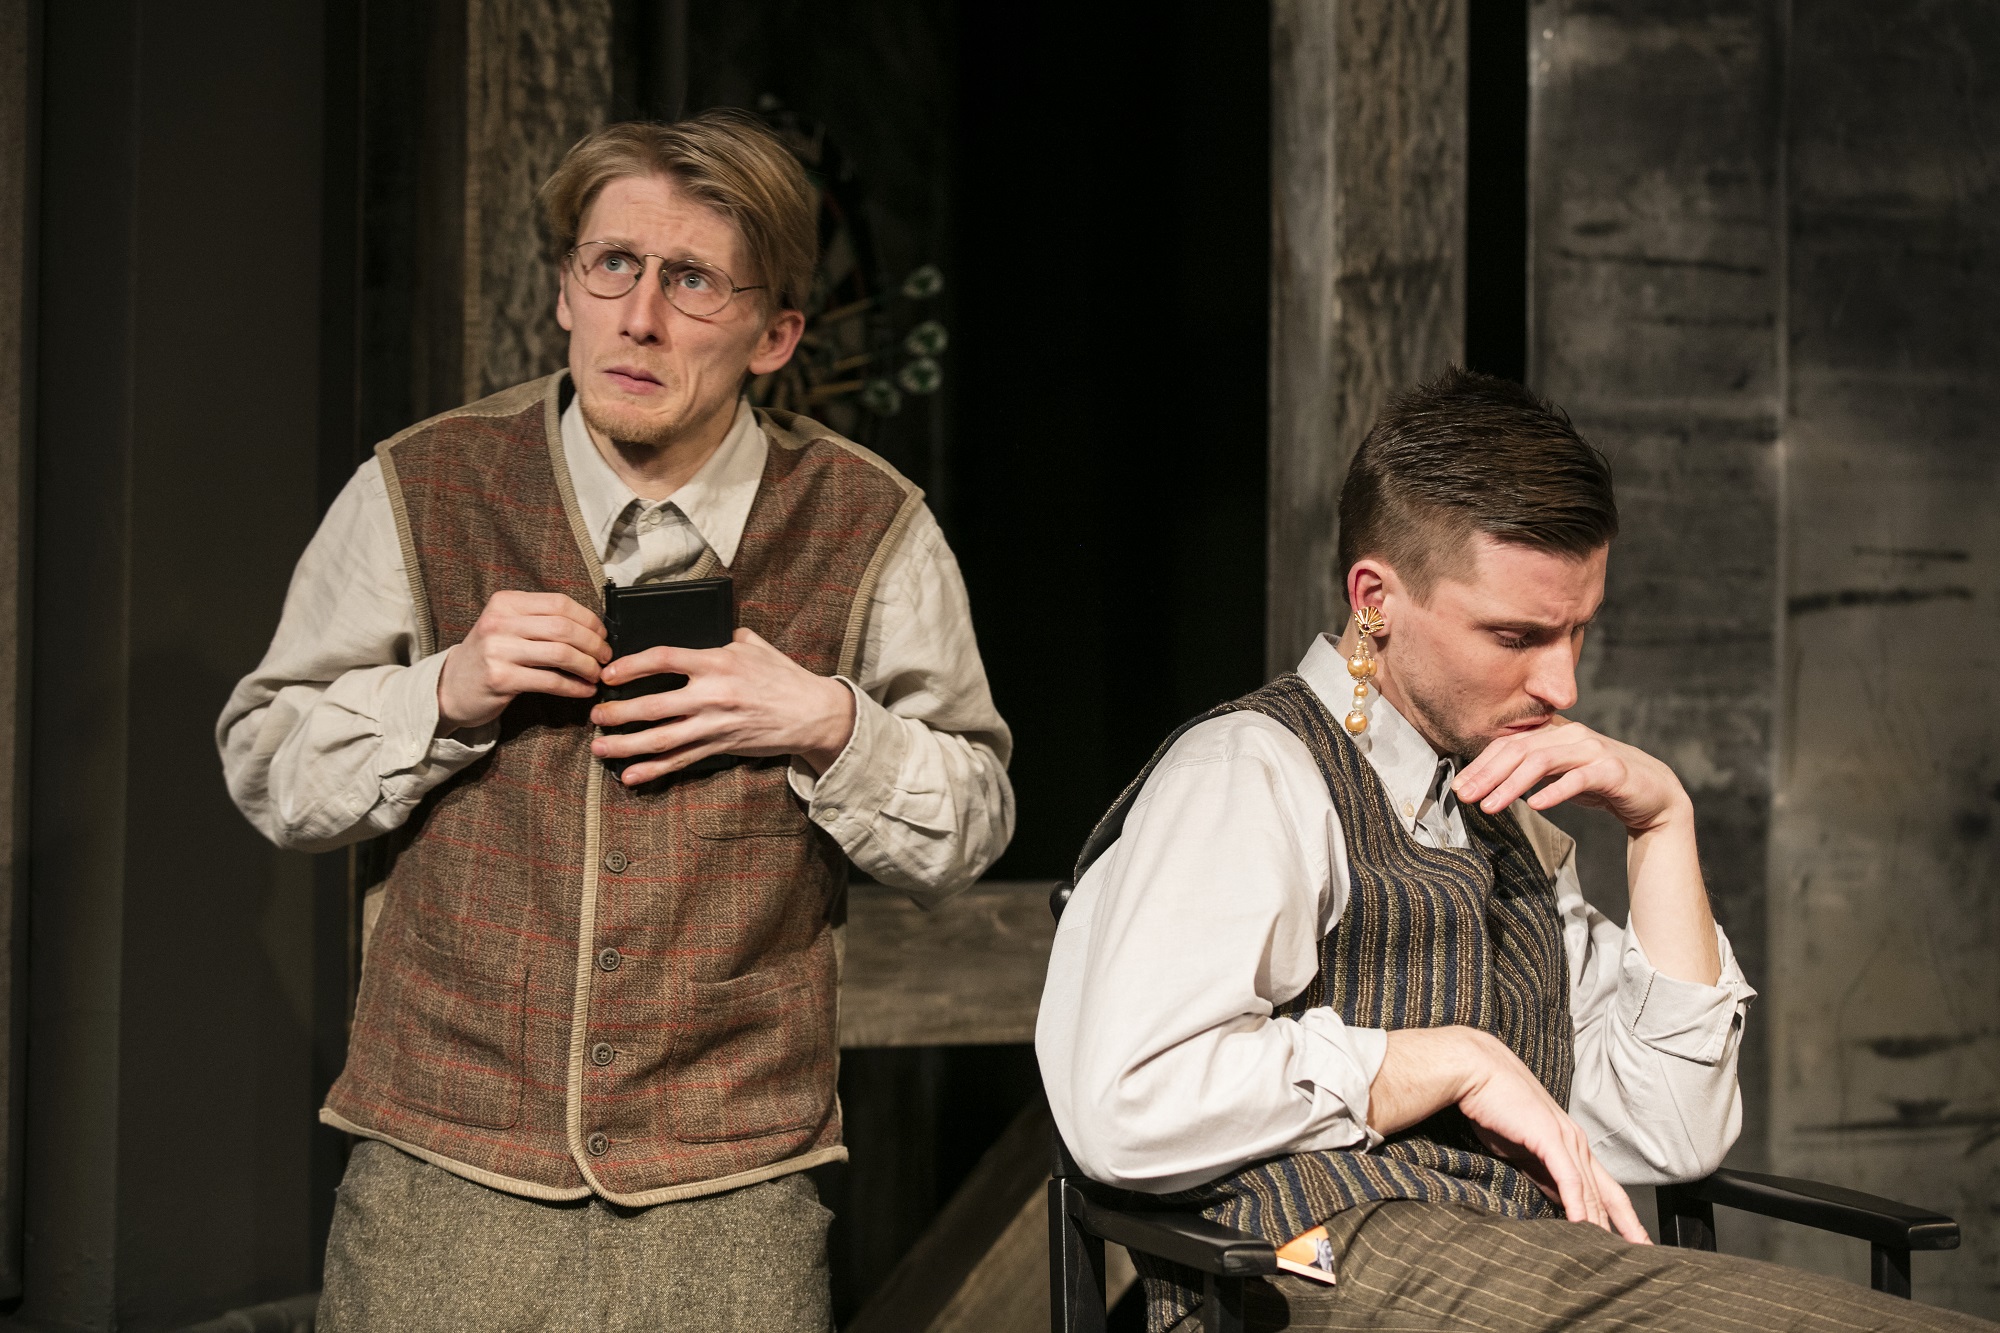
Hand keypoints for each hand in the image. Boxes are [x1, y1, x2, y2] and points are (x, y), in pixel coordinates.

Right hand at [437, 591, 609, 730]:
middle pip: (564, 627)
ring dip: (587, 666)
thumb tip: (593, 628)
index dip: (588, 619)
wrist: (451, 687)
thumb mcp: (507, 627)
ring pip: (561, 653)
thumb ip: (540, 621)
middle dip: (593, 643)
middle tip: (605, 657)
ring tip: (596, 674)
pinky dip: (575, 687)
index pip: (559, 603)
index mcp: (505, 602)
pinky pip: (551, 681)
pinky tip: (585, 691)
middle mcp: (499, 622)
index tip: (602, 634)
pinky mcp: (501, 679)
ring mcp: (498, 650)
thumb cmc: (490, 656)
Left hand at [588, 627, 855, 784]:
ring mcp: (714, 725)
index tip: (608, 672)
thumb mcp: (755, 646)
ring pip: (661, 740)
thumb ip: (726, 638)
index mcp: (717, 662)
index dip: (631, 666)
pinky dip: (653, 771)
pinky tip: (630, 777)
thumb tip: (706, 630)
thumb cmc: (783, 677)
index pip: (664, 659)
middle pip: (653, 706)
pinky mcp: (719, 747)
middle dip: (618, 713)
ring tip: (600, 748)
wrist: (812, 714)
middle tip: (593, 715)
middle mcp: (711, 695)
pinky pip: (680, 762)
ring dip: (626, 746)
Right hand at [1371, 1027, 1649, 1243]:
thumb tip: (1557, 1197)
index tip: (1633, 1242)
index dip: (1622, 1217)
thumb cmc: (1493, 1106)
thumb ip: (1542, 1172)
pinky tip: (1585, 1227)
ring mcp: (1566, 1139)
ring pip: (1592, 1191)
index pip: (1605, 1188)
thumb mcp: (1522, 1149)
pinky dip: (1579, 1205)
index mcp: (1571, 1143)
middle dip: (1628, 1226)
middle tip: (1643, 1254)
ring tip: (1617, 1253)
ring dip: (1605, 1225)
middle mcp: (1577, 1141)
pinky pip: (1570, 1179)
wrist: (1477, 1071)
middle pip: (1610, 1194)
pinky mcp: (1550, 1138)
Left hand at [1451, 717, 1721, 984]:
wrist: (1653, 795)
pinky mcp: (1612, 770)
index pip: (1509, 745)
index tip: (1459, 788)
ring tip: (1490, 806)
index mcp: (1555, 734)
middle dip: (1487, 774)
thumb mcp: (1559, 776)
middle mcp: (1571, 736)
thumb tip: (1485, 781)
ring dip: (1512, 784)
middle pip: (1519, 751)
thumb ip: (1529, 771)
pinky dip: (1555, 791)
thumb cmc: (1600, 784)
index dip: (1481, 765)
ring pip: (1542, 762)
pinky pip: (1578, 779)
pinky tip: (1536, 805)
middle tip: (1464, 797)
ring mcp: (1592, 750)